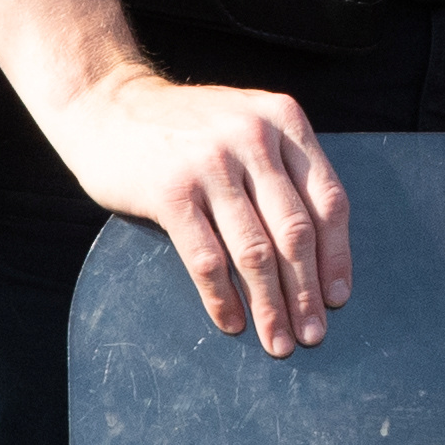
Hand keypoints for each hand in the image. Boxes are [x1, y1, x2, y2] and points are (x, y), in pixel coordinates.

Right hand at [40, 61, 351, 354]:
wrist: (106, 102)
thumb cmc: (185, 127)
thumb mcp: (247, 122)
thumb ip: (283, 165)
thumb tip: (321, 248)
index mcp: (284, 121)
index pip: (328, 200)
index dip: (336, 256)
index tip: (338, 298)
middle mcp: (253, 138)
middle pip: (295, 232)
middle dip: (307, 292)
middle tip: (312, 334)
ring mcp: (210, 164)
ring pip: (254, 252)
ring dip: (270, 305)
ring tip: (277, 342)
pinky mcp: (170, 191)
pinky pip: (206, 259)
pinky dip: (223, 298)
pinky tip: (232, 323)